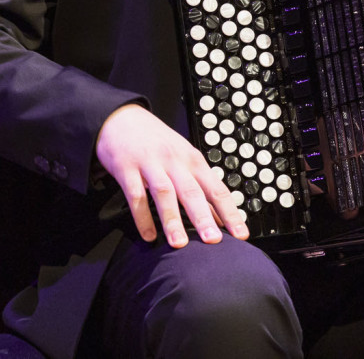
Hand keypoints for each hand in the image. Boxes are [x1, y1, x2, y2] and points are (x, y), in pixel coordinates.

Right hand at [94, 103, 248, 247]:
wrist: (122, 119)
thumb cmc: (158, 142)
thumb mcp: (183, 158)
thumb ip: (200, 188)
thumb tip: (220, 218)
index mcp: (193, 160)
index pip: (216, 189)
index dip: (230, 212)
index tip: (241, 234)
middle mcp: (175, 161)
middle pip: (192, 191)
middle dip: (204, 218)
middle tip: (213, 241)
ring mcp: (150, 164)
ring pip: (164, 193)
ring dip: (172, 219)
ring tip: (179, 244)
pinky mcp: (127, 169)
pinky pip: (135, 195)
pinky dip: (142, 217)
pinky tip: (149, 236)